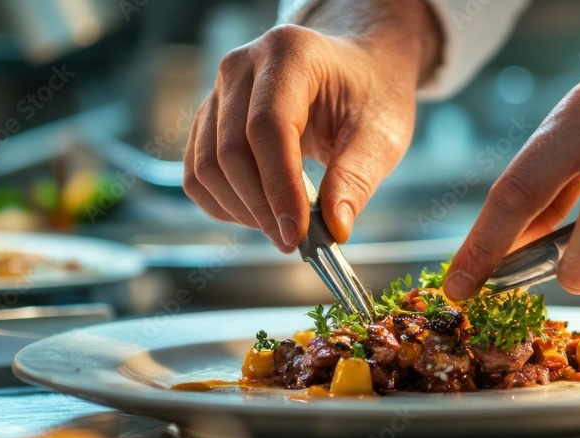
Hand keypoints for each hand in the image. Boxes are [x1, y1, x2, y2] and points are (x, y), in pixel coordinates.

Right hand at [184, 0, 440, 249]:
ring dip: (241, 210)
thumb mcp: (382, 134)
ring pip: (207, 166)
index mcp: (290, 54)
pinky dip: (224, 204)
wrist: (357, 71)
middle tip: (295, 242)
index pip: (268, 127)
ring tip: (282, 228)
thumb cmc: (371, 95)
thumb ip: (356, 178)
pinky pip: (198, 173)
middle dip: (261, 208)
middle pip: (230, 151)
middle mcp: (243, 66)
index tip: (297, 234)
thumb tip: (335, 228)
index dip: (279, 187)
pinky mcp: (209, 119)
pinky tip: (260, 214)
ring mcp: (219, 91)